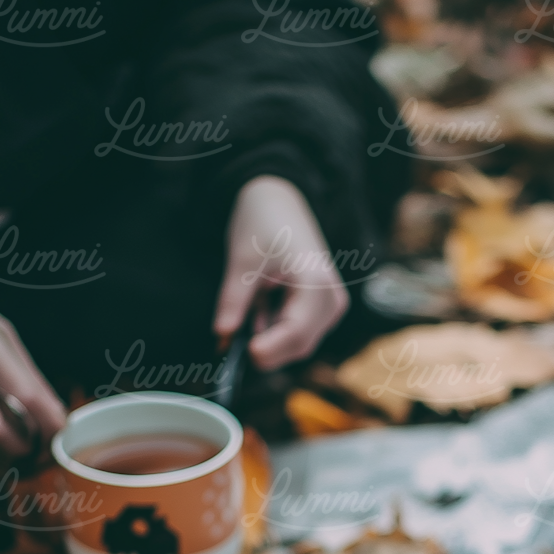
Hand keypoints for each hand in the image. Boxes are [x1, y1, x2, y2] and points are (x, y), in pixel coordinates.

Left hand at [214, 175, 348, 371]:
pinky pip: (300, 333)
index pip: (296, 333)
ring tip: (254, 302)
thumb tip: (221, 339)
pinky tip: (263, 305)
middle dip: (266, 348)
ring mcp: (331, 304)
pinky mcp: (325, 308)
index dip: (269, 350)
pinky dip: (276, 329)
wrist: (280, 199)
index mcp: (315, 281)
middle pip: (300, 344)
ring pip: (299, 343)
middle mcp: (331, 297)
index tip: (241, 354)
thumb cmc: (263, 222)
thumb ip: (232, 303)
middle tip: (231, 339)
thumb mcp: (241, 261)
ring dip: (270, 337)